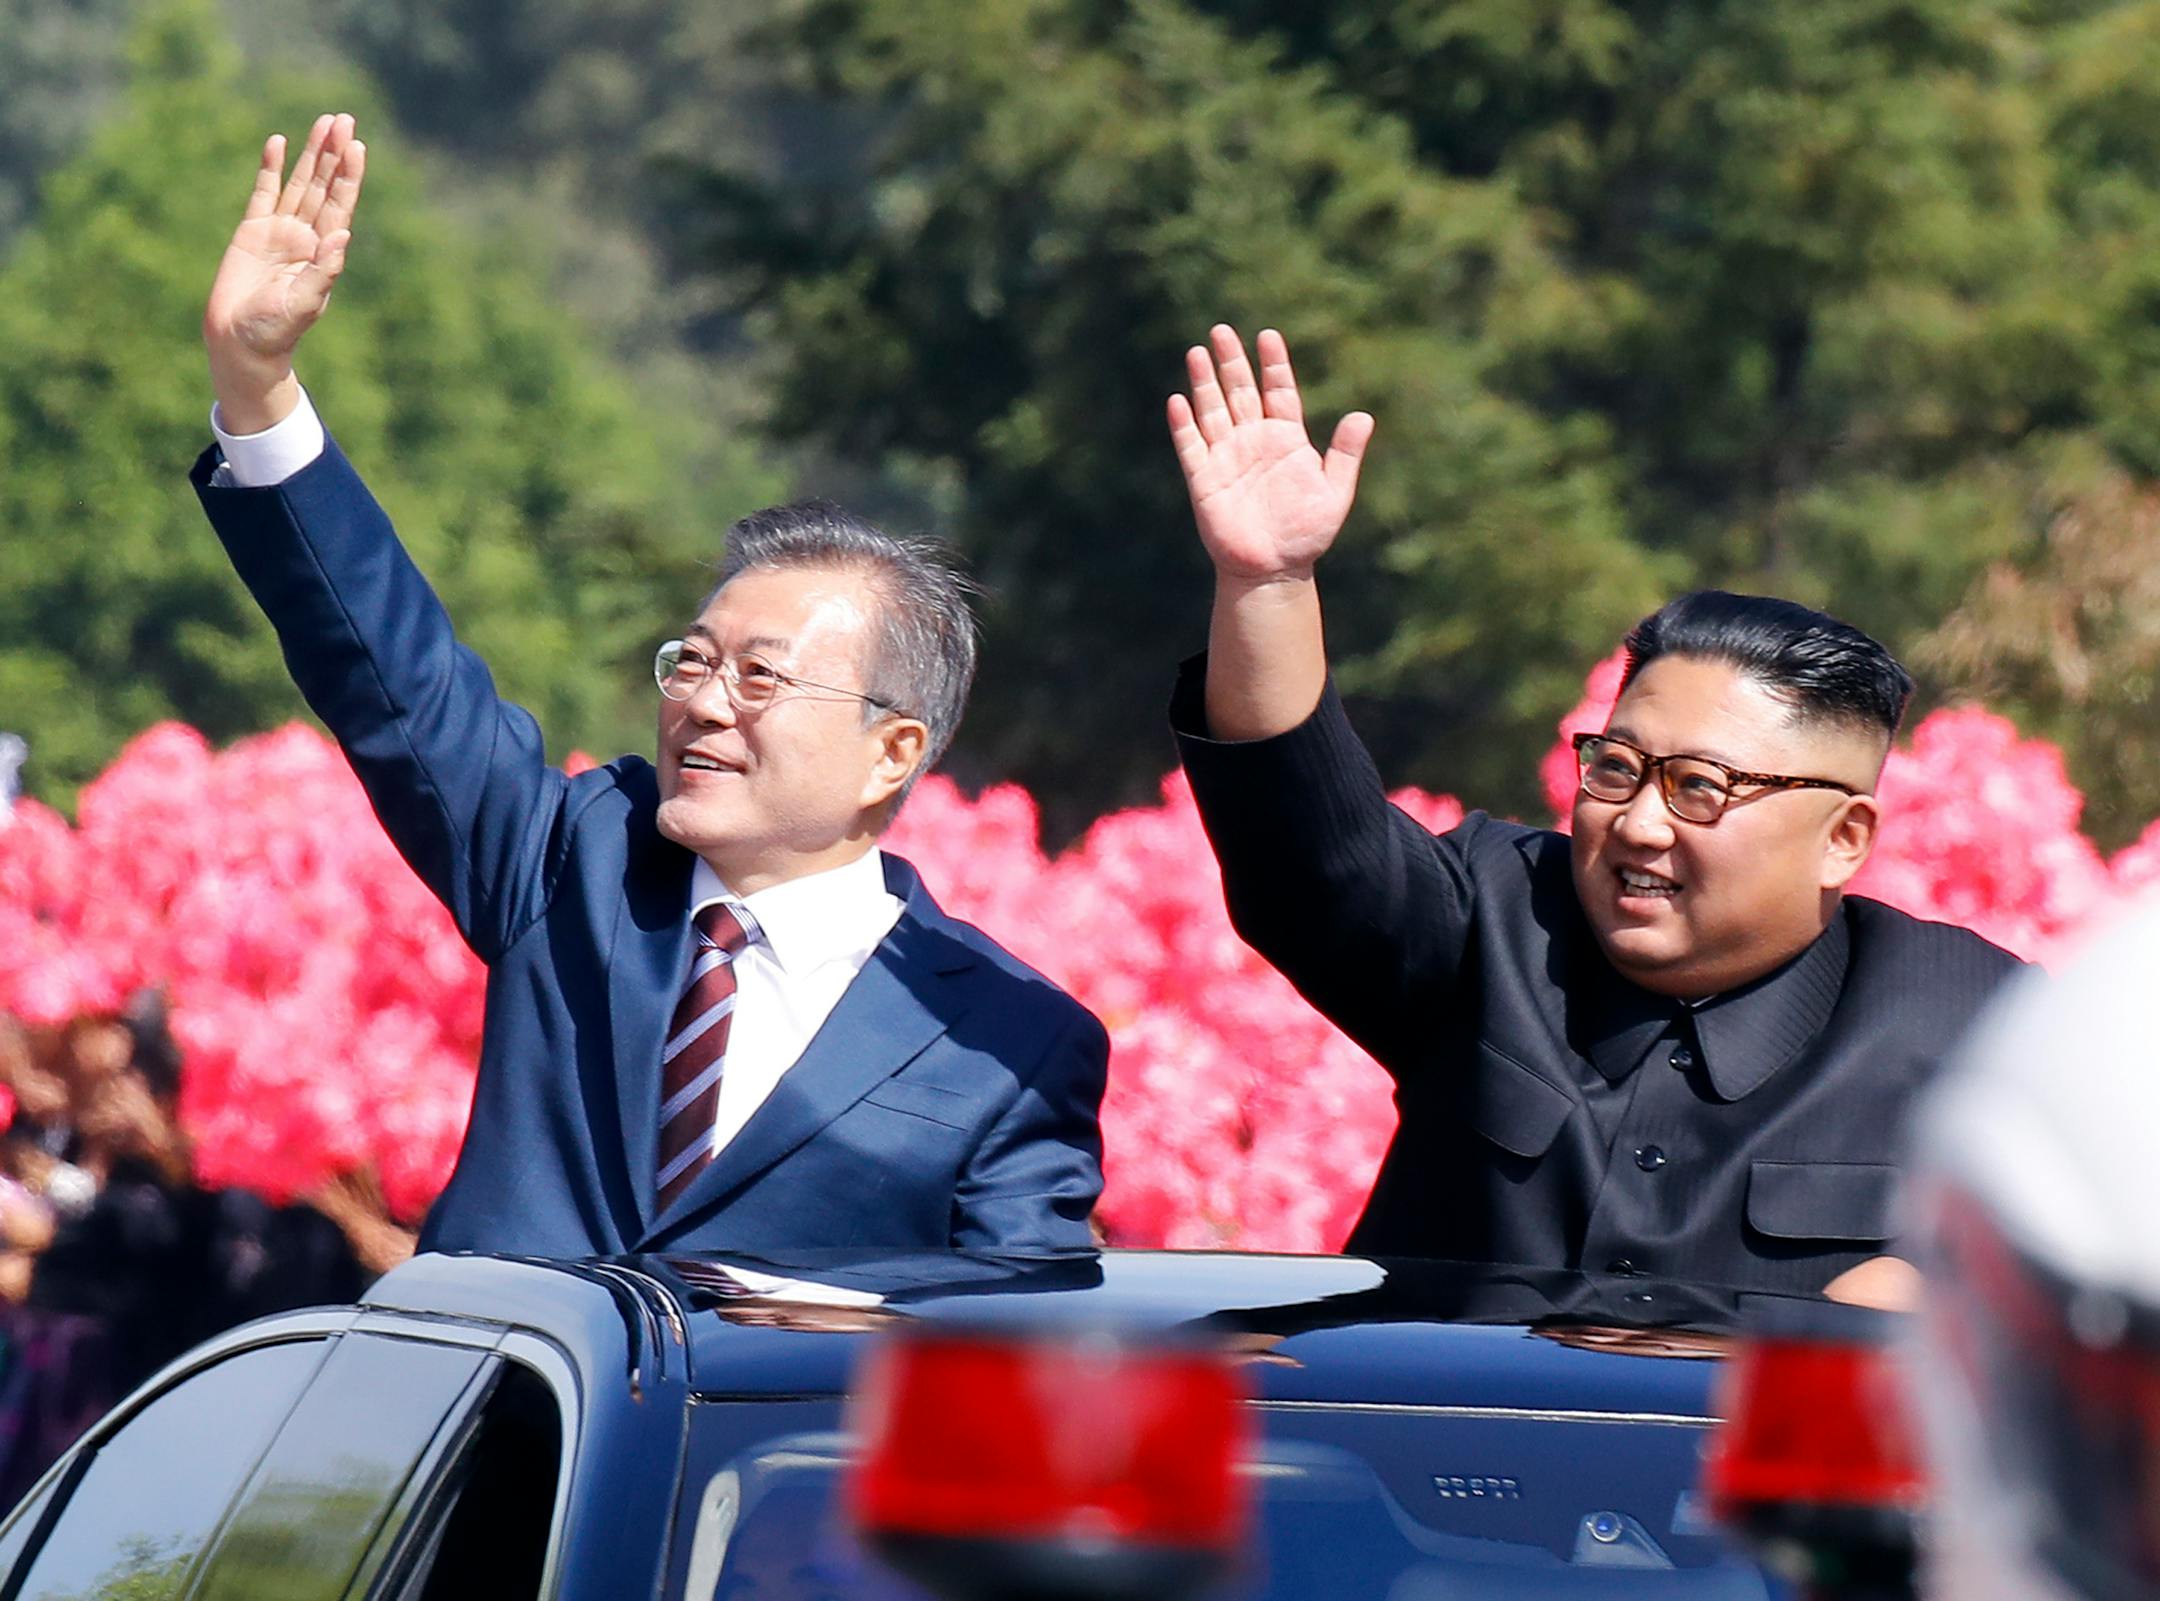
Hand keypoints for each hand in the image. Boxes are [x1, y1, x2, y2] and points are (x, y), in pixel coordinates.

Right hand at [203, 113, 366, 432]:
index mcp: (324, 252)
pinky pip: (264, 192)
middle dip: (334, 154)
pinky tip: (279, 142)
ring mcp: (280, 231)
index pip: (341, 205)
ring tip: (324, 122)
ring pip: (299, 183)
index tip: (356, 146)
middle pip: (324, 186)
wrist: (241, 341)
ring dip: (311, 153)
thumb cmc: (276, 330)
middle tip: (345, 119)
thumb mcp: (305, 302)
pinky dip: (271, 167)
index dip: (349, 175)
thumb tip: (343, 234)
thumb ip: (324, 269)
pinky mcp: (252, 230)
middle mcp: (306, 237)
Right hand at [1167, 325, 1373, 582]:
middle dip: (1231, 361)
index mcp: (1286, 438)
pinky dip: (1184, 425)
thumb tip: (1364, 416)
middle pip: (1239, 391)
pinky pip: (1191, 447)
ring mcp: (1227, 458)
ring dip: (1204, 382)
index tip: (1268, 335)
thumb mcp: (1335, 492)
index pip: (1278, 391)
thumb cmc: (1308, 533)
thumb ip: (1345, 454)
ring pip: (1212, 410)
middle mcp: (1253, 441)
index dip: (1273, 363)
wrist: (1275, 569)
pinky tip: (1178, 401)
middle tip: (1221, 330)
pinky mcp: (1205, 480)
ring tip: (1197, 352)